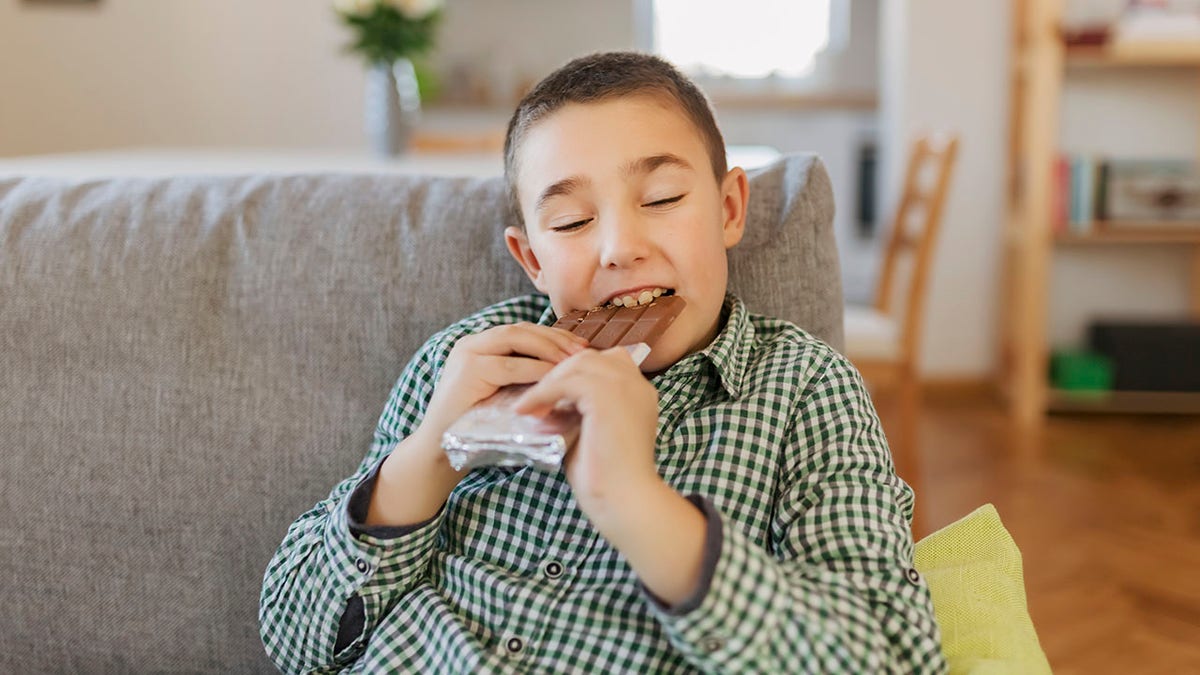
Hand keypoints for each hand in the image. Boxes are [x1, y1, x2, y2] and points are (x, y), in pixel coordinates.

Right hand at [419, 323, 588, 440]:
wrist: (441, 454)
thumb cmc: (479, 431)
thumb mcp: (507, 396)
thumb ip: (527, 379)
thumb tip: (571, 373)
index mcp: (481, 346)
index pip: (524, 331)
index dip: (555, 336)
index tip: (583, 347)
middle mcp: (472, 343)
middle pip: (522, 329)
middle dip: (556, 338)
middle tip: (585, 351)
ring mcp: (467, 354)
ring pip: (515, 339)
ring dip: (549, 349)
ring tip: (574, 361)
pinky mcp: (467, 371)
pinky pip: (508, 366)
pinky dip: (535, 370)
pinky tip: (556, 377)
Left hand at [513, 346, 661, 528]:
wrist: (624, 500)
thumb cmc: (607, 478)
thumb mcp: (592, 434)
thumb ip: (579, 413)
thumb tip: (548, 403)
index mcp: (638, 394)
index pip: (606, 362)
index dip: (577, 373)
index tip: (552, 394)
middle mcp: (637, 384)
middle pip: (590, 357)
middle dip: (559, 374)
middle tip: (537, 399)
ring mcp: (624, 386)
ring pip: (577, 364)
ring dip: (550, 382)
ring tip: (531, 406)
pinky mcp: (606, 395)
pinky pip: (565, 381)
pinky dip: (542, 393)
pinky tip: (527, 410)